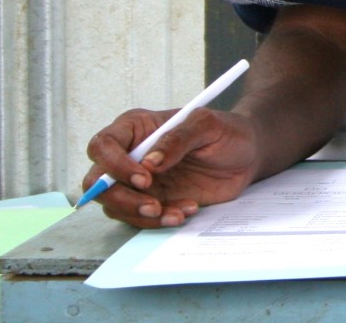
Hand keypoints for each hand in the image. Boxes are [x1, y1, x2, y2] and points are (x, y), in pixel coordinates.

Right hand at [81, 106, 259, 227]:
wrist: (247, 155)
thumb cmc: (227, 131)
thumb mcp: (209, 125)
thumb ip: (179, 138)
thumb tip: (149, 162)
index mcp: (136, 128)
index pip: (103, 145)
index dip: (115, 165)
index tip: (145, 178)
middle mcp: (129, 155)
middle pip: (97, 182)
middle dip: (122, 198)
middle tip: (154, 206)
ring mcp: (137, 181)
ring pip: (115, 205)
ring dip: (142, 215)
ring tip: (179, 211)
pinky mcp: (150, 200)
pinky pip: (138, 218)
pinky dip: (158, 221)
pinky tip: (185, 211)